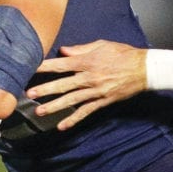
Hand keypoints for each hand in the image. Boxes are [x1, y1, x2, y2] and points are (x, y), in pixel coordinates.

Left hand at [26, 40, 146, 130]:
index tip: (30, 68)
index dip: (44, 66)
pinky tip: (62, 126)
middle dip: (45, 89)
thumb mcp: (102, 45)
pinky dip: (74, 120)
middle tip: (29, 94)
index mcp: (87, 61)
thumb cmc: (123, 54)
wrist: (144, 69)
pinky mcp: (102, 101)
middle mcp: (89, 77)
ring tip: (40, 112)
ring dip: (55, 107)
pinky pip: (85, 112)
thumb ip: (81, 49)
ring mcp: (95, 91)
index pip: (61, 64)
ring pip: (71, 100)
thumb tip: (63, 50)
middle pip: (63, 84)